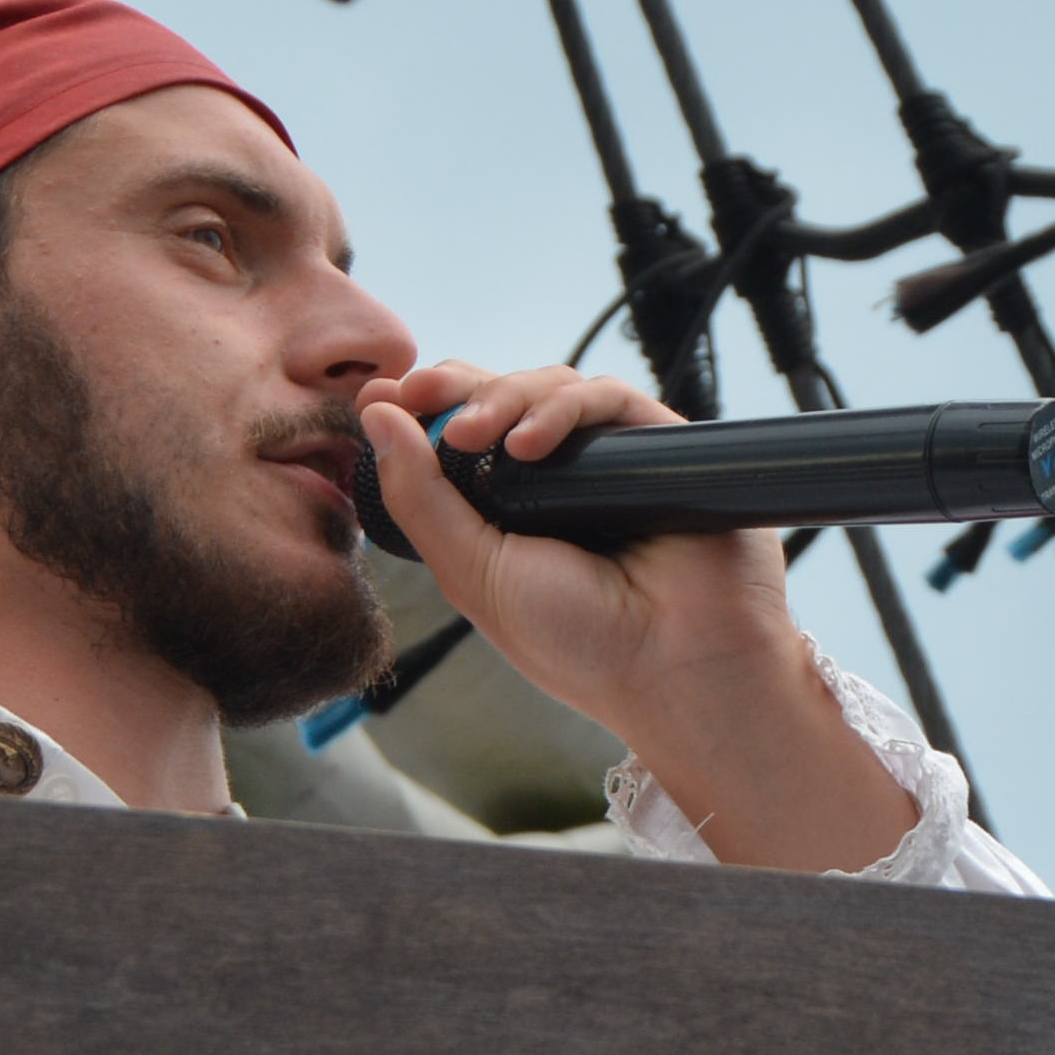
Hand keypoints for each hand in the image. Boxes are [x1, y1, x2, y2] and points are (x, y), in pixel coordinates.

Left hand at [357, 363, 923, 874]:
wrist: (678, 667)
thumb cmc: (581, 642)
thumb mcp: (472, 572)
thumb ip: (421, 497)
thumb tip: (377, 416)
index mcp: (508, 513)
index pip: (461, 436)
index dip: (422, 408)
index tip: (382, 396)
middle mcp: (558, 480)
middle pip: (500, 397)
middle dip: (453, 389)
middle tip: (417, 395)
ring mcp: (608, 460)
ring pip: (549, 387)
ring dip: (502, 398)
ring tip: (473, 435)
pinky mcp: (656, 444)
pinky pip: (606, 398)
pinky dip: (562, 407)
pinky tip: (531, 444)